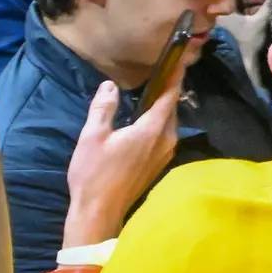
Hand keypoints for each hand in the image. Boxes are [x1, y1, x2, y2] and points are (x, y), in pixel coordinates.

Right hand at [62, 77, 180, 245]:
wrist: (99, 211)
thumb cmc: (94, 173)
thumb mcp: (92, 136)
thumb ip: (104, 108)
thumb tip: (110, 85)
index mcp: (153, 130)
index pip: (170, 96)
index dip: (174, 77)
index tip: (179, 60)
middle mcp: (166, 140)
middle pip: (171, 109)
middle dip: (168, 90)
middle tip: (162, 72)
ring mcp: (165, 153)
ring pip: (169, 123)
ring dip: (162, 108)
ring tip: (151, 92)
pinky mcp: (159, 163)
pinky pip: (164, 135)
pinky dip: (158, 122)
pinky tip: (144, 120)